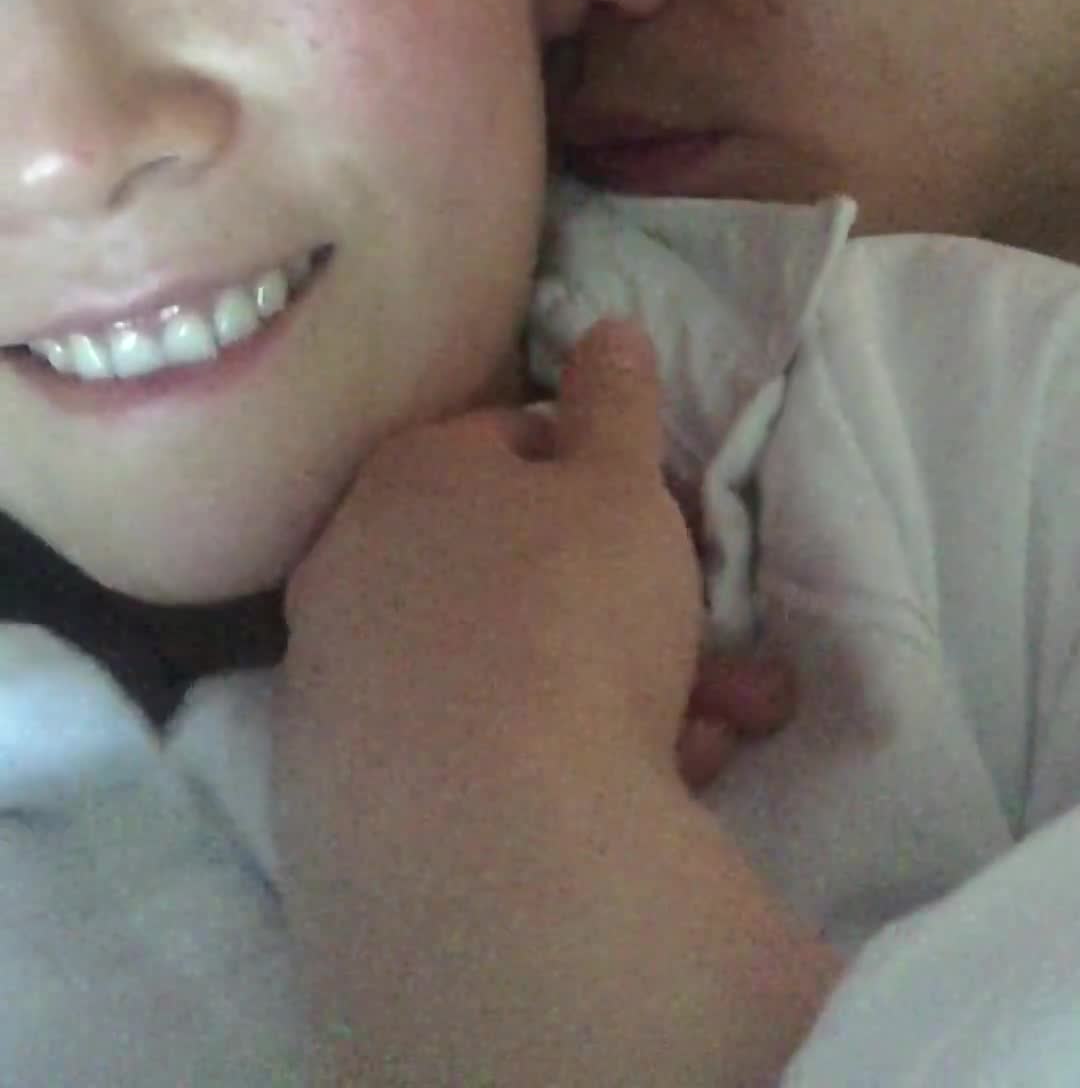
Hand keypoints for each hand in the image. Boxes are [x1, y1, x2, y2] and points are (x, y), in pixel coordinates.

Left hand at [275, 321, 835, 1084]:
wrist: (487, 840)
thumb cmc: (568, 614)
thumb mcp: (619, 486)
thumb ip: (614, 403)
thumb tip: (602, 328)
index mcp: (405, 476)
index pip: (505, 443)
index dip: (599, 477)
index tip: (664, 527)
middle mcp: (350, 571)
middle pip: (511, 572)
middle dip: (634, 609)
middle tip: (726, 654)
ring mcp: (338, 692)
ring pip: (506, 673)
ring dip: (624, 695)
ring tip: (718, 735)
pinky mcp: (345, 805)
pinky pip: (473, 761)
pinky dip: (555, 767)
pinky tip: (641, 794)